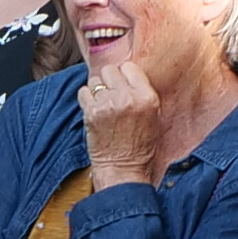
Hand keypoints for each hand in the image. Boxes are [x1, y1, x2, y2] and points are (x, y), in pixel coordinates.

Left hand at [78, 60, 163, 185]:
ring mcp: (108, 104)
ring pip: (95, 81)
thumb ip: (143, 94)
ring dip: (97, 90)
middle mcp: (128, 97)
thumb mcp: (154, 118)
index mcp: (147, 97)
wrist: (124, 171)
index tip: (124, 85)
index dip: (125, 75)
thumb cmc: (141, 149)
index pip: (130, 67)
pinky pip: (83, 92)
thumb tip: (127, 75)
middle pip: (110, 70)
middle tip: (112, 95)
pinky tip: (94, 111)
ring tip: (104, 106)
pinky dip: (87, 100)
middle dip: (109, 81)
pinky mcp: (91, 113)